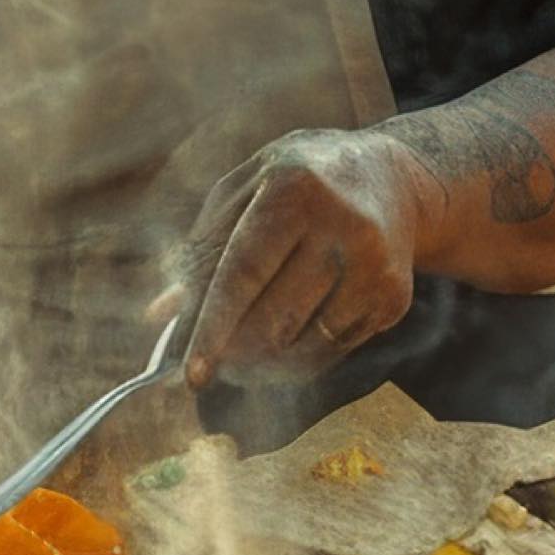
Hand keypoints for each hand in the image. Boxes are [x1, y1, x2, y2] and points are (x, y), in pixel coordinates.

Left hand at [165, 127, 429, 389]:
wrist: (395, 179)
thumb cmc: (299, 184)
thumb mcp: (246, 191)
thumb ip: (202, 248)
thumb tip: (159, 315)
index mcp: (293, 188)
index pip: (244, 271)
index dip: (213, 326)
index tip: (191, 375)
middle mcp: (341, 224)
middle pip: (273, 318)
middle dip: (234, 353)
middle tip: (213, 367)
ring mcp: (375, 265)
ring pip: (304, 345)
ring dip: (264, 364)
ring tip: (242, 358)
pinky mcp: (394, 298)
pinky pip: (332, 351)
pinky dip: (299, 360)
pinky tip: (285, 344)